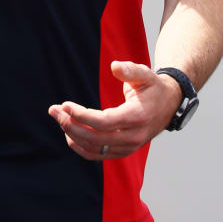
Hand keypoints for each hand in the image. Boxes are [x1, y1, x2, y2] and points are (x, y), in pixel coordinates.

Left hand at [47, 61, 182, 161]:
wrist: (168, 105)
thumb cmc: (153, 88)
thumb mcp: (146, 75)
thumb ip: (131, 70)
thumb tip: (115, 66)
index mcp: (138, 117)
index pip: (104, 122)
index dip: (82, 116)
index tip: (65, 105)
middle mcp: (134, 137)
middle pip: (96, 138)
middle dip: (71, 125)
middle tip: (54, 110)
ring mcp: (128, 147)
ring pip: (94, 148)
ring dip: (72, 135)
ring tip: (57, 117)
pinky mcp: (122, 151)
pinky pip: (97, 155)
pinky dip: (80, 147)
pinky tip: (68, 132)